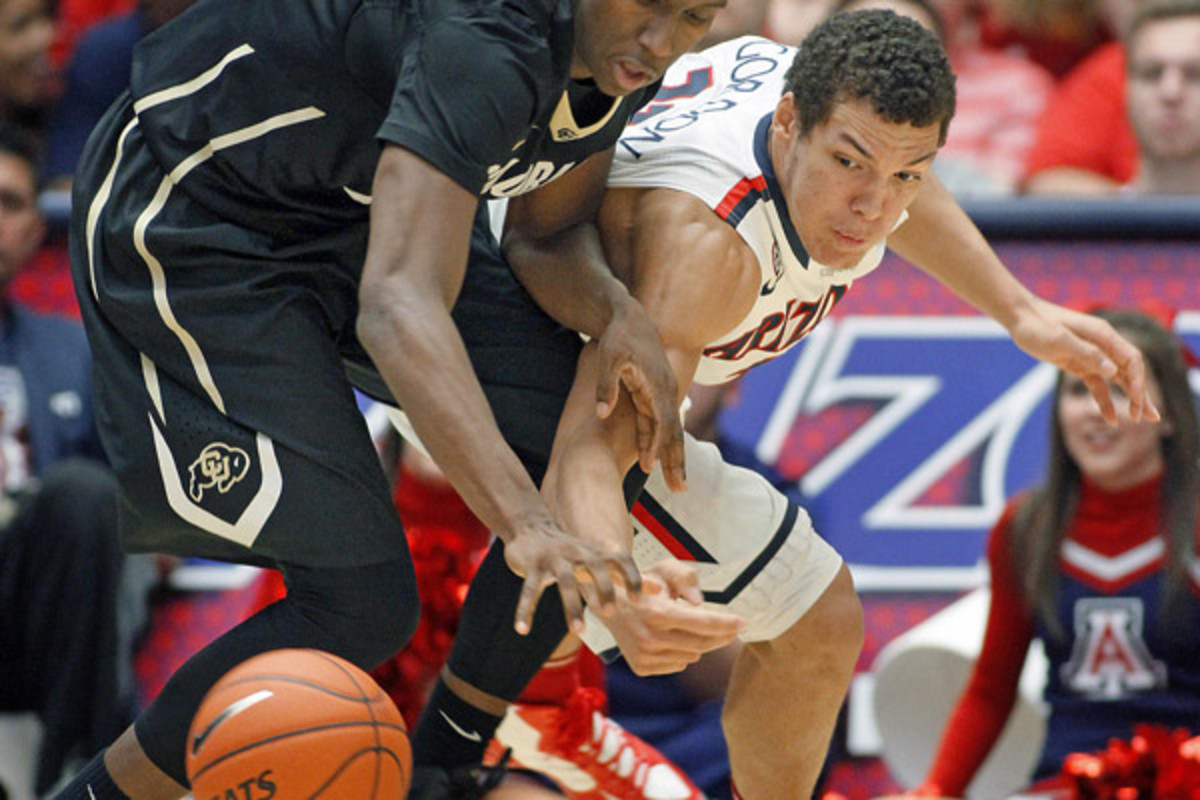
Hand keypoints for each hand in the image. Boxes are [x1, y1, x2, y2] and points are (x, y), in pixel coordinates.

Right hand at [503, 515, 642, 635]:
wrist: (530, 528)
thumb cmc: (570, 552)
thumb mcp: (598, 560)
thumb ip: (626, 576)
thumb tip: (659, 589)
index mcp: (595, 553)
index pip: (620, 561)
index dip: (632, 577)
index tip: (638, 601)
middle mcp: (577, 553)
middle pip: (595, 568)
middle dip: (604, 589)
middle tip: (611, 614)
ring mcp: (553, 558)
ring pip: (564, 582)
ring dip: (572, 607)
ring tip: (580, 631)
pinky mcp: (531, 566)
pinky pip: (529, 590)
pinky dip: (524, 610)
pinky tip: (522, 630)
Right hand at [591, 560, 745, 675]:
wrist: (609, 604)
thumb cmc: (643, 584)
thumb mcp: (663, 569)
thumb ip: (685, 577)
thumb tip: (699, 602)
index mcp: (658, 613)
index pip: (703, 623)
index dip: (727, 623)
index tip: (744, 622)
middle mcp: (651, 639)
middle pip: (703, 643)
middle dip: (721, 635)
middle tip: (732, 628)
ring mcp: (645, 656)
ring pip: (693, 655)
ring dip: (697, 643)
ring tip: (683, 627)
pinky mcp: (642, 667)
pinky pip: (678, 664)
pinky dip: (681, 653)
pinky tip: (670, 639)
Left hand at [594, 298, 686, 491]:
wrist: (630, 317)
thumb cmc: (618, 337)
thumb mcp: (607, 358)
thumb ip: (605, 385)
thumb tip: (601, 413)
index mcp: (657, 384)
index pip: (662, 419)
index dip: (657, 443)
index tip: (651, 465)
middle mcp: (666, 392)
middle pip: (674, 432)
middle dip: (677, 462)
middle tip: (680, 489)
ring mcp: (663, 395)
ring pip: (670, 433)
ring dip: (672, 459)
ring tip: (677, 487)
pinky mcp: (655, 397)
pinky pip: (660, 426)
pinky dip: (660, 446)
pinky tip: (658, 466)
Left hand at [1008, 298, 1160, 424]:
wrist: (1019, 318)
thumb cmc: (1038, 325)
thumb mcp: (1060, 340)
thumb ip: (1087, 354)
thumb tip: (1112, 370)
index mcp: (1103, 335)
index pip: (1132, 360)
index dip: (1138, 381)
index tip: (1137, 402)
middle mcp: (1103, 345)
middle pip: (1130, 372)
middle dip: (1141, 394)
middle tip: (1151, 418)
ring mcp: (1092, 355)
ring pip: (1117, 380)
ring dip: (1129, 399)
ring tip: (1138, 420)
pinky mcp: (1079, 364)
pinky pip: (1097, 385)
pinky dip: (1104, 400)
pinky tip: (1110, 419)